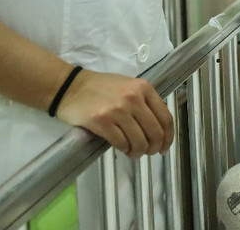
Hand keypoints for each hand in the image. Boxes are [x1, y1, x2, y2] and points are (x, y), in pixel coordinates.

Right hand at [56, 70, 173, 157]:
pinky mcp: (103, 121)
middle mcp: (133, 98)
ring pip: (139, 142)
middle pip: (155, 133)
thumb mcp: (128, 86)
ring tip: (132, 151)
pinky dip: (124, 149)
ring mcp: (118, 110)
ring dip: (137, 152)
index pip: (166, 118)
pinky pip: (122, 144)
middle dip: (153, 148)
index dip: (168, 138)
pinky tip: (121, 147)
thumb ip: (144, 103)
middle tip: (148, 152)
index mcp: (144, 88)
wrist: (71, 87)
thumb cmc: (100, 88)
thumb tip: (159, 131)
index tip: (164, 147)